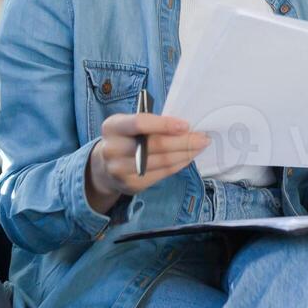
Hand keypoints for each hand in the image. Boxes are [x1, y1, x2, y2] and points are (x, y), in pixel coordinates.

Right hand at [86, 112, 209, 212]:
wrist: (104, 166)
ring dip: (185, 153)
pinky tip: (187, 157)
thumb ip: (150, 123)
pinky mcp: (131, 185)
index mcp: (112, 127)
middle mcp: (112, 149)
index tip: (186, 125)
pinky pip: (162, 174)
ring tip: (199, 146)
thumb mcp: (129, 123)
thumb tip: (184, 127)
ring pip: (162, 161)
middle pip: (155, 145)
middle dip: (184, 141)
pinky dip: (179, 164)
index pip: (140, 123)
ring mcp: (120, 170)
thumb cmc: (125, 138)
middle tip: (202, 137)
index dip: (165, 124)